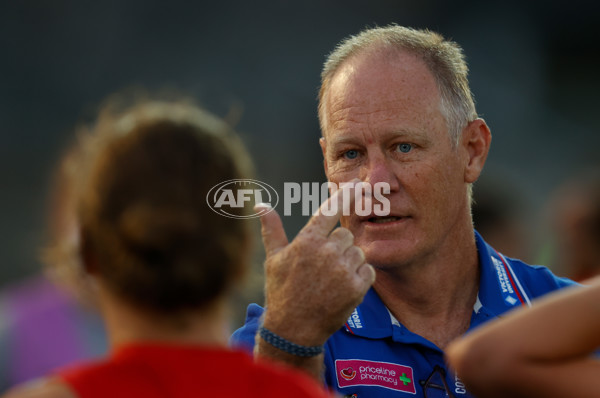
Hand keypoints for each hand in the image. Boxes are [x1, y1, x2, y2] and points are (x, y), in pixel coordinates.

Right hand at [256, 181, 375, 346]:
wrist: (294, 330)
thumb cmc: (281, 291)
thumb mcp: (273, 258)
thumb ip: (271, 228)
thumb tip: (260, 204)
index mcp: (307, 241)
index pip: (330, 210)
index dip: (346, 195)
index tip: (358, 186)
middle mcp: (327, 252)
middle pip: (345, 234)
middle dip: (338, 246)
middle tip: (323, 265)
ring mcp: (343, 270)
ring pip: (358, 252)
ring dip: (349, 262)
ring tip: (330, 279)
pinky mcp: (357, 287)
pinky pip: (368, 270)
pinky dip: (360, 277)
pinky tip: (342, 288)